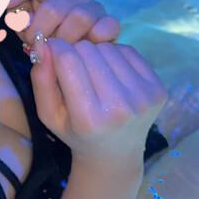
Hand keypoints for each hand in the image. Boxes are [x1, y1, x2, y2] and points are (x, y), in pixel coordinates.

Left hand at [6, 0, 119, 46]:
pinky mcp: (109, 23)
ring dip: (62, 39)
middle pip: (54, 8)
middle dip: (39, 30)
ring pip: (80, 18)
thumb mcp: (23, 21)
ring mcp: (94, 6)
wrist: (73, 48)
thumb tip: (16, 17)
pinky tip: (81, 47)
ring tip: (54, 49)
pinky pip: (106, 27)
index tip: (4, 5)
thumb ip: (16, 16)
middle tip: (32, 44)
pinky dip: (94, 38)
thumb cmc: (42, 30)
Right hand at [29, 37, 167, 168]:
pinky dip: (115, 55)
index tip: (52, 50)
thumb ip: (41, 79)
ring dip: (96, 53)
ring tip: (93, 73)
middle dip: (75, 51)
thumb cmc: (76, 133)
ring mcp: (143, 97)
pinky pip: (128, 51)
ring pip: (108, 47)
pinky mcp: (158, 88)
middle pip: (88, 50)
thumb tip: (43, 44)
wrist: (116, 154)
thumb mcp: (48, 114)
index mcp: (89, 119)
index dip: (56, 48)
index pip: (68, 60)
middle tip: (73, 67)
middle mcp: (120, 107)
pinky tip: (110, 73)